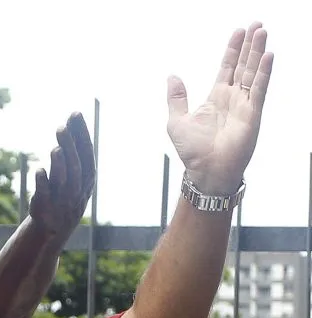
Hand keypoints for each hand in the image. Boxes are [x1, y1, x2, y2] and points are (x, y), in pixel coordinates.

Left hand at [29, 112, 94, 237]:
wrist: (54, 228)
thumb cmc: (66, 193)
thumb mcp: (75, 173)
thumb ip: (74, 149)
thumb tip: (72, 119)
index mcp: (87, 178)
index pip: (87, 153)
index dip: (82, 134)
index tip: (75, 114)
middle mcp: (76, 188)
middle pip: (76, 165)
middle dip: (70, 146)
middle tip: (62, 126)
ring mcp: (61, 198)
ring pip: (63, 180)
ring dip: (59, 164)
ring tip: (55, 147)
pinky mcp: (44, 206)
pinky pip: (45, 194)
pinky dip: (43, 183)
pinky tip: (39, 171)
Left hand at [166, 22, 273, 194]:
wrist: (205, 171)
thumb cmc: (192, 152)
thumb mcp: (177, 120)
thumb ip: (177, 98)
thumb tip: (172, 77)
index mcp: (216, 98)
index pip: (227, 67)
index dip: (233, 50)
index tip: (239, 32)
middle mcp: (232, 98)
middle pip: (243, 65)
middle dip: (249, 45)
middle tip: (256, 25)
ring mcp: (244, 105)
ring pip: (253, 72)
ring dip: (258, 52)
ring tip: (262, 32)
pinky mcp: (252, 114)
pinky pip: (259, 89)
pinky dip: (263, 72)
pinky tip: (267, 56)